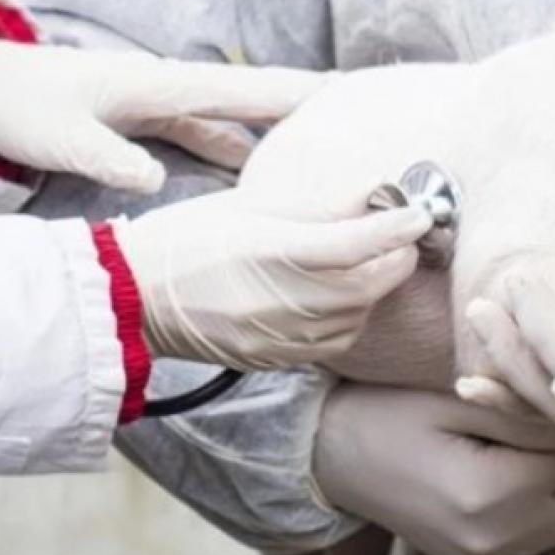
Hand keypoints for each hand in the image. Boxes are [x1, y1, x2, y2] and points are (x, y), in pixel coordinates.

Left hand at [0, 32, 328, 191]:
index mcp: (161, 85)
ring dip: (280, 148)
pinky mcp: (153, 126)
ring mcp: (165, 108)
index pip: (245, 90)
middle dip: (308, 120)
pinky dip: (243, 162)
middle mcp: (173, 92)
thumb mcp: (61, 136)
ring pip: (238, 129)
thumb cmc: (19, 105)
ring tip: (329, 173)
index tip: (352, 103)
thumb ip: (109, 158)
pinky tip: (264, 187)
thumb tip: (157, 183)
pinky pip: (213, 143)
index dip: (300, 96)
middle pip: (255, 107)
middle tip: (363, 140)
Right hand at [113, 189, 431, 369]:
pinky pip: (338, 340)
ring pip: (361, 315)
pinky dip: (351, 317)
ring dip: (376, 288)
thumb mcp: (245, 206)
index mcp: (278, 252)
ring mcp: (286, 336)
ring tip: (371, 262)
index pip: (363, 242)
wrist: (133, 299)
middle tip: (401, 235)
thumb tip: (364, 196)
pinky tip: (340, 297)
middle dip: (396, 257)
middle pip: (374, 283)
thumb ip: (308, 206)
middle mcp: (290, 301)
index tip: (421, 214)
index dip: (400, 227)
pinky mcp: (280, 358)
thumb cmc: (184, 240)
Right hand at [312, 385, 554, 554]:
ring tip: (522, 450)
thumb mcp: (456, 399)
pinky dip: (544, 509)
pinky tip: (508, 477)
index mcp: (489, 493)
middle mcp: (495, 538)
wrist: (332, 459)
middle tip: (536, 422)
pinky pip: (548, 539)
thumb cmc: (390, 413)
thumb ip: (523, 414)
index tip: (540, 398)